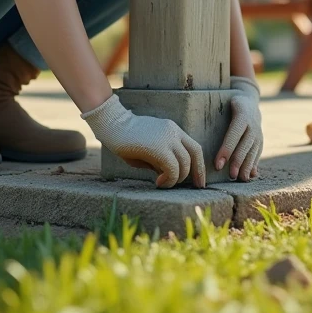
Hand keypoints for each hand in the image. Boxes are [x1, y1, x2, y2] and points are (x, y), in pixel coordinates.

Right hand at [81, 94, 206, 187]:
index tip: (199, 180)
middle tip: (195, 187)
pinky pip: (172, 168)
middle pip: (195, 154)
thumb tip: (169, 174)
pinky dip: (168, 179)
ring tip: (163, 183)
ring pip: (184, 163)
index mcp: (173, 130)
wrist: (112, 125)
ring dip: (177, 178)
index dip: (199, 165)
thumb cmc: (126, 139)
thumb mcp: (148, 150)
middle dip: (197, 173)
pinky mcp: (158, 147)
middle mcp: (173, 132)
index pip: (194, 148)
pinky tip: (158, 182)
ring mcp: (167, 138)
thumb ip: (160, 159)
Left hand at [216, 77, 262, 180]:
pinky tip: (251, 175)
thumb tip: (191, 130)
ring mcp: (259, 133)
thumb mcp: (222, 103)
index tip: (217, 165)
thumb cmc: (228, 105)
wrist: (250, 102)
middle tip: (230, 175)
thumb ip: (209, 113)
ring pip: (253, 151)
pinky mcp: (261, 140)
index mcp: (242, 115)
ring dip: (248, 165)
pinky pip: (258, 153)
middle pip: (245, 145)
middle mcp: (253, 124)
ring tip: (241, 178)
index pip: (234, 134)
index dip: (226, 150)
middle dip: (238, 161)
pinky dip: (255, 164)